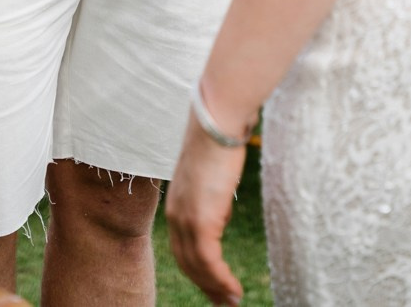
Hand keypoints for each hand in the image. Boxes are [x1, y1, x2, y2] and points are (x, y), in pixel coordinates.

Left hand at [166, 110, 246, 305]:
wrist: (217, 122)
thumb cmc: (218, 139)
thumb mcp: (210, 174)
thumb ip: (210, 195)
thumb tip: (218, 210)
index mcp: (176, 204)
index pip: (182, 247)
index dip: (197, 269)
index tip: (212, 283)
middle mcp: (176, 214)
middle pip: (186, 262)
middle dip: (205, 286)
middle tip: (222, 303)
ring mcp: (186, 219)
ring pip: (197, 267)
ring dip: (215, 288)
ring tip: (232, 301)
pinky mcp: (201, 221)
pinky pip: (209, 262)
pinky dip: (221, 281)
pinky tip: (234, 289)